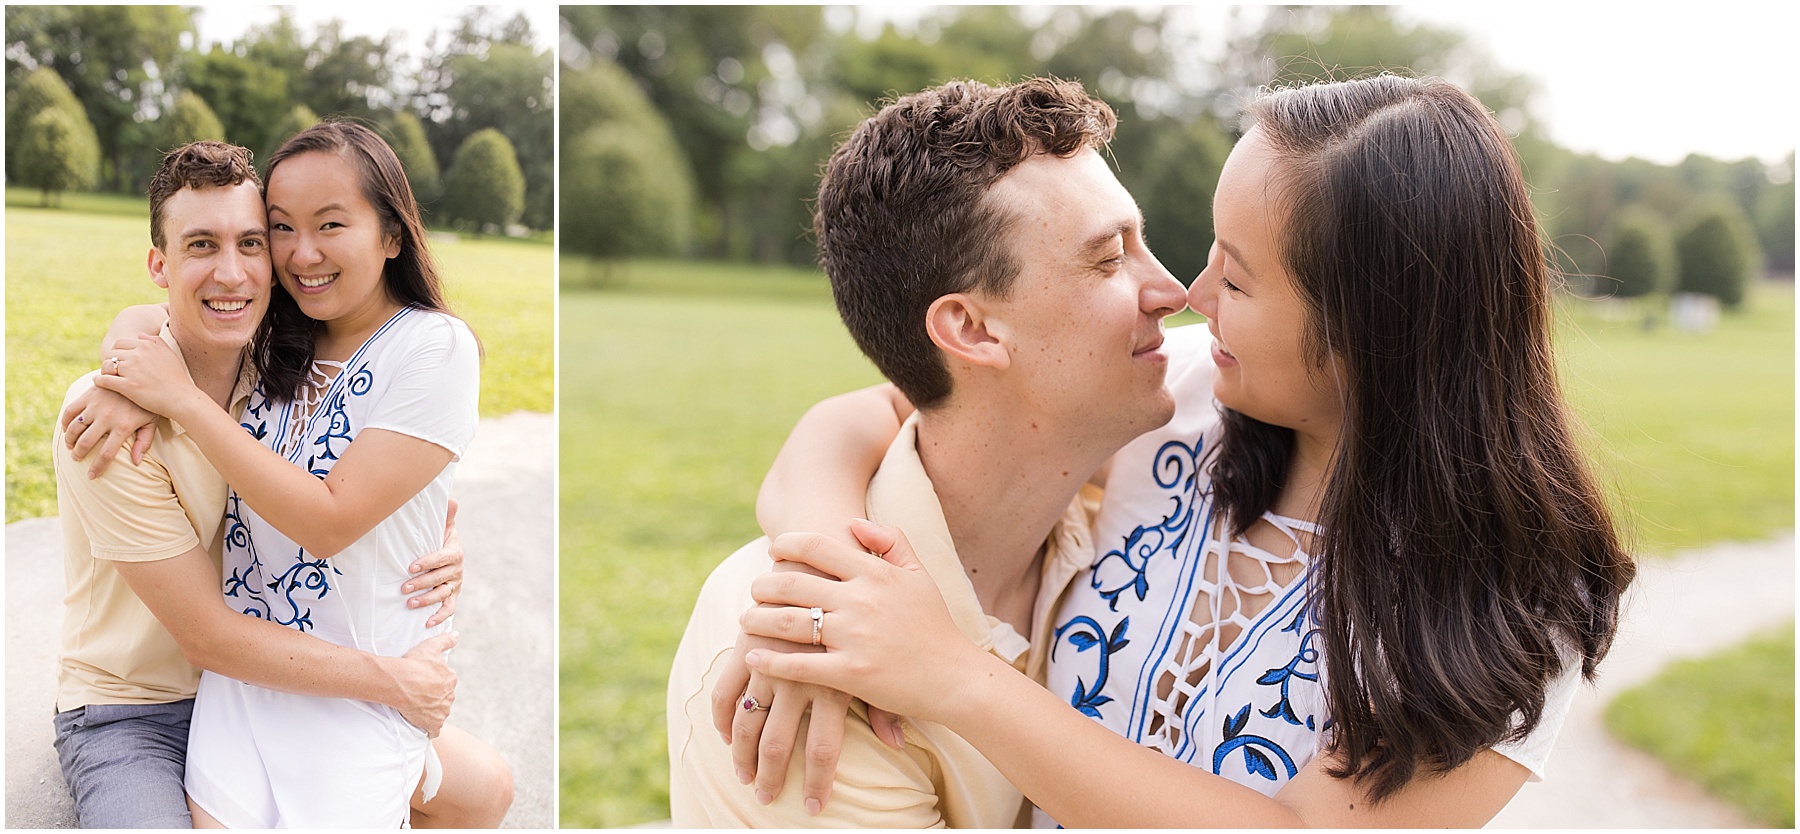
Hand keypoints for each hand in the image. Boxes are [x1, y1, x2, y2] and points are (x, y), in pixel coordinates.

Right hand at [59, 385, 156, 478]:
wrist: (139, 377)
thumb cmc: (147, 404)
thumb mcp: (151, 422)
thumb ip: (144, 442)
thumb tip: (137, 463)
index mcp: (123, 427)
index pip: (106, 454)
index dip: (97, 468)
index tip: (91, 476)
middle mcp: (107, 417)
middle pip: (85, 443)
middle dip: (78, 455)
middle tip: (77, 459)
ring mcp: (96, 405)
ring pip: (74, 428)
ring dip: (69, 440)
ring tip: (71, 447)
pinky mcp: (88, 395)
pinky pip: (70, 411)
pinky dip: (64, 422)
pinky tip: (66, 430)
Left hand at [90, 334, 207, 419]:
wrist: (182, 398)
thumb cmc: (177, 378)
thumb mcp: (169, 354)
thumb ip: (155, 341)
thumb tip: (139, 334)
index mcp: (147, 346)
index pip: (121, 343)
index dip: (118, 351)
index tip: (119, 360)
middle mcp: (137, 355)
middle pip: (111, 353)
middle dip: (110, 361)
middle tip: (111, 369)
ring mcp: (131, 371)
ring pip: (107, 365)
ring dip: (104, 370)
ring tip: (105, 376)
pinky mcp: (127, 386)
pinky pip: (105, 380)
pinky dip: (99, 380)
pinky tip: (98, 382)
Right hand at [395, 631, 458, 735]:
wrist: (399, 682)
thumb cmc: (413, 663)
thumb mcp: (431, 647)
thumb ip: (445, 641)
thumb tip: (457, 635)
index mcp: (451, 679)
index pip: (446, 682)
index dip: (435, 682)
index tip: (425, 682)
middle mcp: (450, 696)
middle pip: (444, 697)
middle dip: (435, 696)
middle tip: (420, 694)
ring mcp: (442, 711)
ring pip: (440, 712)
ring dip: (433, 711)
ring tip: (418, 707)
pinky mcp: (433, 724)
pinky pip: (434, 730)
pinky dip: (431, 729)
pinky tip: (425, 727)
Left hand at [405, 499, 462, 626]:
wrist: (448, 555)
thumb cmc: (440, 539)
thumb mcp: (444, 528)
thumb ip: (446, 516)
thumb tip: (453, 500)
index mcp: (455, 552)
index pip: (442, 558)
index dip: (428, 563)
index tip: (411, 567)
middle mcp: (457, 570)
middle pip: (440, 578)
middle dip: (422, 583)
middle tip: (404, 587)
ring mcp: (455, 584)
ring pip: (442, 594)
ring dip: (427, 599)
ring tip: (410, 603)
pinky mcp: (452, 596)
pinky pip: (449, 608)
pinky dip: (440, 616)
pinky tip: (427, 622)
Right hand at [708, 629, 902, 814]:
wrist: (824, 556)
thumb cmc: (862, 610)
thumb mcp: (879, 654)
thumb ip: (882, 700)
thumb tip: (896, 742)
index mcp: (835, 682)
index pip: (823, 748)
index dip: (818, 781)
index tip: (814, 807)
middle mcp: (799, 677)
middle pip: (778, 743)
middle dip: (770, 777)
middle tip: (766, 798)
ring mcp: (768, 663)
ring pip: (746, 723)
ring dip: (741, 756)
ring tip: (745, 778)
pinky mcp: (746, 648)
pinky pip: (724, 692)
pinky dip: (721, 718)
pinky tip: (723, 735)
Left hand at [743, 520, 985, 724]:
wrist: (956, 677)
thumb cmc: (936, 626)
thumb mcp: (919, 575)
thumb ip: (892, 542)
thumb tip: (855, 522)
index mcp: (875, 574)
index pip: (817, 547)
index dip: (787, 544)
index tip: (773, 551)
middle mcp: (861, 601)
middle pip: (793, 584)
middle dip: (764, 584)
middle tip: (754, 588)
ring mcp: (855, 638)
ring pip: (788, 623)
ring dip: (758, 620)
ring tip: (745, 620)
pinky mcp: (851, 674)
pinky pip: (798, 666)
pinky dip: (770, 661)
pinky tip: (753, 658)